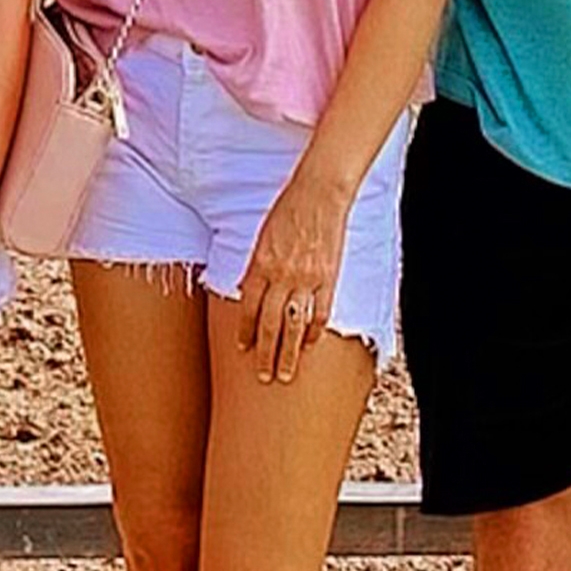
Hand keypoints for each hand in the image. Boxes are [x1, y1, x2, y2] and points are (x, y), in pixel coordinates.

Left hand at [234, 175, 351, 384]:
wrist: (318, 194)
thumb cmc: (286, 210)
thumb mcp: (262, 237)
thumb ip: (255, 266)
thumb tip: (246, 290)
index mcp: (260, 264)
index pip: (248, 308)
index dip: (245, 331)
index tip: (242, 349)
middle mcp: (281, 276)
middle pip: (270, 324)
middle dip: (265, 353)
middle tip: (263, 376)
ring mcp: (306, 279)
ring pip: (295, 325)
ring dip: (289, 353)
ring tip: (286, 374)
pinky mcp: (328, 278)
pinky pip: (321, 312)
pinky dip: (315, 331)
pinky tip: (310, 345)